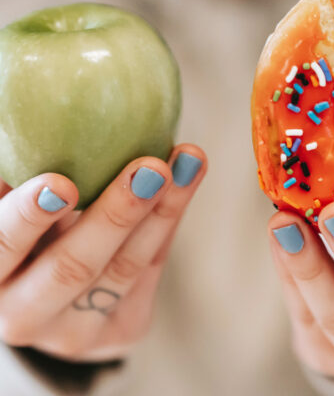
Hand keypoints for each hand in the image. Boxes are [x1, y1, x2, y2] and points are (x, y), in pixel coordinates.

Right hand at [0, 144, 205, 361]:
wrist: (61, 302)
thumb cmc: (36, 238)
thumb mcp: (19, 216)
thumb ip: (24, 188)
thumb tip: (45, 130)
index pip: (2, 246)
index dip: (28, 217)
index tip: (61, 183)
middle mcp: (24, 314)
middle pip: (72, 267)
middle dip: (115, 215)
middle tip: (151, 170)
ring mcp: (75, 331)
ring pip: (125, 268)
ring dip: (162, 211)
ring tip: (187, 163)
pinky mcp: (120, 330)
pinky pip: (151, 268)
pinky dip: (169, 219)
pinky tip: (187, 179)